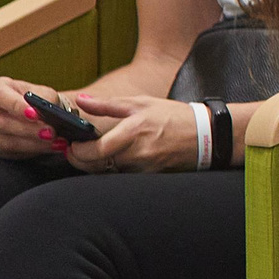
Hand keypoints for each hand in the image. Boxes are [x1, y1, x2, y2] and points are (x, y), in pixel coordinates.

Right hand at [0, 77, 71, 160]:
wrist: (36, 116)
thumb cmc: (37, 101)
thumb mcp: (42, 93)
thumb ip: (43, 100)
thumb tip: (47, 112)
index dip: (16, 106)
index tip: (35, 115)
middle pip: (0, 121)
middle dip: (28, 129)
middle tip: (51, 133)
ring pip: (3, 141)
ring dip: (32, 143)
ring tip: (55, 142)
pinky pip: (7, 153)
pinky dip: (30, 151)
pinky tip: (48, 148)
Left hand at [64, 94, 201, 174]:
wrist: (206, 135)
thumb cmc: (174, 117)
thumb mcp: (142, 103)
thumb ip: (108, 104)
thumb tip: (82, 101)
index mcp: (133, 131)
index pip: (94, 151)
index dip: (77, 152)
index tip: (72, 145)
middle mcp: (137, 153)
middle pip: (96, 166)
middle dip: (82, 160)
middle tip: (77, 151)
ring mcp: (143, 168)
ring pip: (107, 172)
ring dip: (98, 164)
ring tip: (98, 152)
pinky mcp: (149, 177)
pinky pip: (123, 176)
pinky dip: (115, 169)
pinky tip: (118, 159)